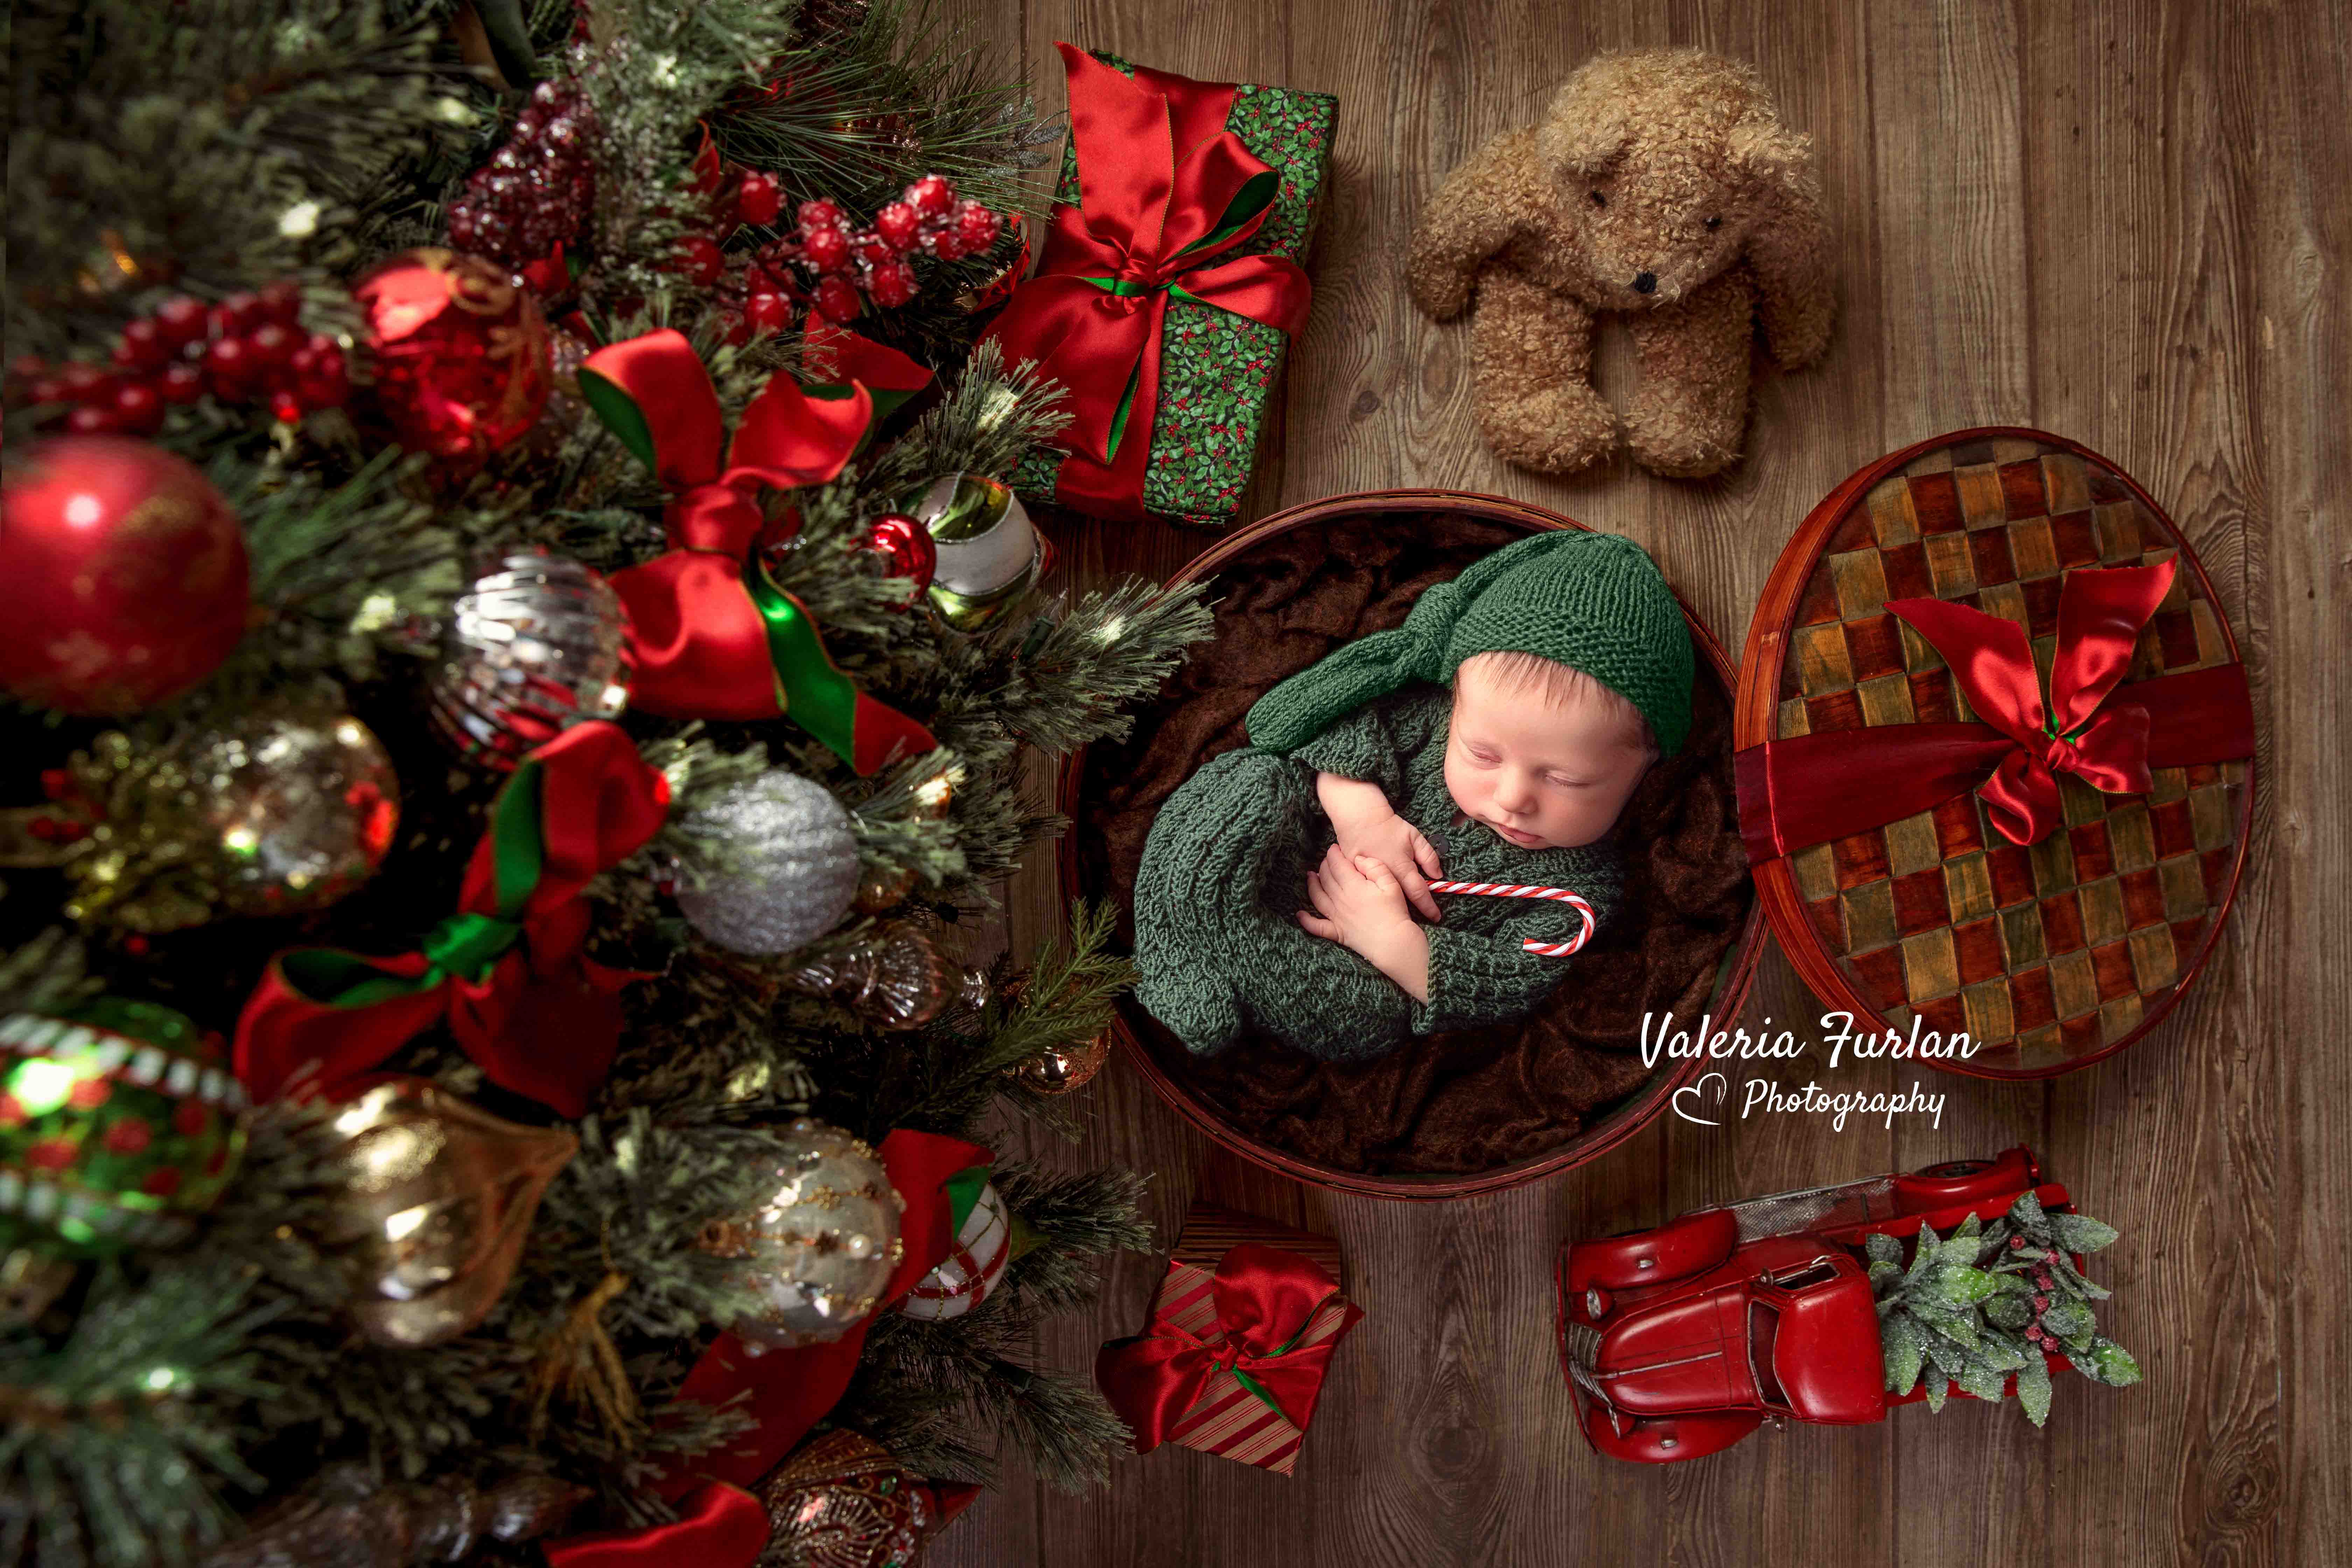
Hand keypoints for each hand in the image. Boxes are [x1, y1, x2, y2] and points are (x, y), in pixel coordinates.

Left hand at [1297, 844, 1413, 950]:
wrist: (1394, 943)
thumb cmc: (1395, 913)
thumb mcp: (1391, 884)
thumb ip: (1374, 867)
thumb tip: (1357, 858)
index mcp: (1353, 886)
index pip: (1337, 865)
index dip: (1333, 854)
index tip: (1334, 848)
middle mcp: (1340, 900)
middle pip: (1326, 878)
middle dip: (1324, 865)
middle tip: (1326, 860)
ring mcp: (1337, 917)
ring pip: (1317, 897)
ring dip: (1312, 885)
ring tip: (1310, 876)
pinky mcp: (1337, 932)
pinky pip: (1317, 926)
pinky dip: (1306, 921)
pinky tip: (1300, 914)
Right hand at [1316, 772, 1442, 921]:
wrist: (1359, 817)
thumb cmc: (1388, 826)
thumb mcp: (1414, 837)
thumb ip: (1428, 856)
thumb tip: (1438, 875)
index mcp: (1402, 867)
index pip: (1419, 892)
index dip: (1429, 906)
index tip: (1436, 917)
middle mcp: (1385, 877)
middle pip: (1401, 901)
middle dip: (1410, 912)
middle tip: (1418, 922)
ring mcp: (1368, 878)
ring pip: (1382, 899)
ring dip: (1390, 908)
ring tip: (1397, 918)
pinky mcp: (1354, 877)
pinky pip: (1365, 892)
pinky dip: (1373, 898)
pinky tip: (1376, 904)